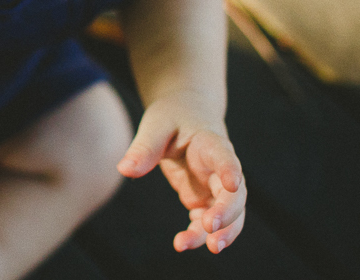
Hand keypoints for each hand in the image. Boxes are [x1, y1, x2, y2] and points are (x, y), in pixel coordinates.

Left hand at [117, 95, 245, 253]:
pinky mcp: (204, 198)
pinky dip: (199, 233)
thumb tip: (124, 170)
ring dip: (219, 233)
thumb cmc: (172, 117)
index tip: (232, 183)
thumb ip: (144, 147)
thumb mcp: (156, 125)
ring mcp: (214, 187)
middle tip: (211, 228)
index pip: (225, 157)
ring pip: (228, 215)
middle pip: (235, 194)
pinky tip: (183, 242)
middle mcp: (219, 169)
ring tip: (197, 246)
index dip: (230, 169)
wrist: (185, 114)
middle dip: (227, 213)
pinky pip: (208, 221)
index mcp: (211, 143)